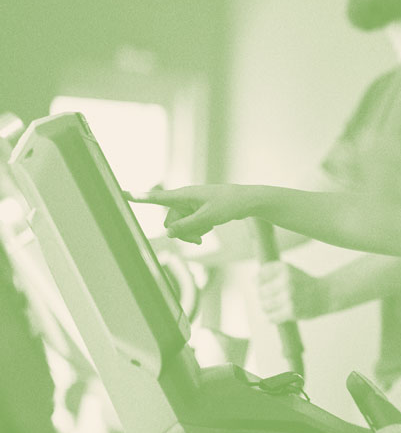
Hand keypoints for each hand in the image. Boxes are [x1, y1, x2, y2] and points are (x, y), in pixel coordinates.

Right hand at [126, 184, 252, 244]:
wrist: (247, 201)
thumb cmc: (228, 205)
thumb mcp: (207, 218)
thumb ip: (186, 226)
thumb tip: (167, 233)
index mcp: (184, 195)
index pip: (157, 198)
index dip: (138, 197)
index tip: (121, 193)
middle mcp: (185, 199)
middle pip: (171, 222)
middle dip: (182, 232)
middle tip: (199, 239)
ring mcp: (191, 205)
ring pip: (180, 226)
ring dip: (192, 233)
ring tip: (208, 230)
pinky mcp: (197, 211)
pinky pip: (190, 225)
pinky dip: (198, 230)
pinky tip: (211, 226)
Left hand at [257, 261, 327, 321]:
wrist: (325, 294)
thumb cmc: (304, 282)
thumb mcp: (290, 270)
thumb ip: (272, 272)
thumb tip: (252, 281)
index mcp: (285, 268)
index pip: (260, 276)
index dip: (258, 281)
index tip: (263, 284)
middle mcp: (287, 281)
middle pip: (260, 292)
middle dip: (263, 296)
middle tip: (271, 297)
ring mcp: (289, 297)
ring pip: (264, 305)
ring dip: (267, 308)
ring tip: (275, 306)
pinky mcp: (291, 311)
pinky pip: (271, 317)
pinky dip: (271, 318)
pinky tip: (276, 315)